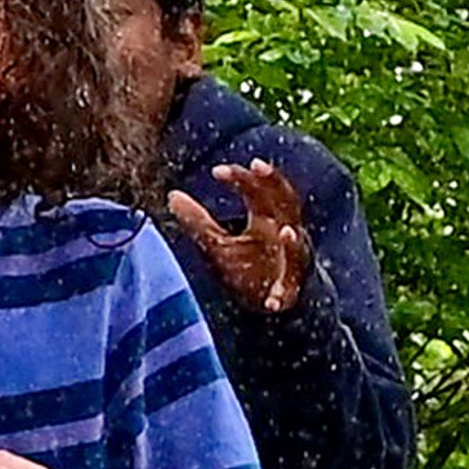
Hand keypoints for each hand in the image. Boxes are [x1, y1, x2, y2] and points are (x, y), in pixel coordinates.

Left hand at [165, 158, 311, 313]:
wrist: (270, 303)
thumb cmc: (248, 268)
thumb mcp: (217, 243)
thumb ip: (199, 221)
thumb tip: (172, 194)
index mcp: (266, 219)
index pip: (258, 189)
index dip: (241, 177)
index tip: (217, 170)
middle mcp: (283, 234)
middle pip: (286, 202)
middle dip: (275, 184)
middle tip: (258, 165)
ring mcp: (290, 263)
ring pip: (296, 248)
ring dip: (292, 241)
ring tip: (285, 232)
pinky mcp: (289, 293)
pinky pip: (288, 293)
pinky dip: (280, 296)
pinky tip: (272, 303)